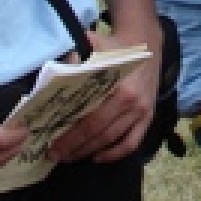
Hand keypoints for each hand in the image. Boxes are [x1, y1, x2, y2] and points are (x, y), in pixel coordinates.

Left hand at [48, 31, 159, 163]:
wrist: (147, 43)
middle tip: (56, 155)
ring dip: (90, 152)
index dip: (70, 136)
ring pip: (113, 140)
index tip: (51, 145)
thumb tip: (52, 77)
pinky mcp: (149, 117)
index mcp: (120, 87)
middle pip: (100, 133)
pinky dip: (115, 154)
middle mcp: (133, 102)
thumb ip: (75, 57)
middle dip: (75, 147)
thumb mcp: (95, 45)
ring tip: (71, 157)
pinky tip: (98, 157)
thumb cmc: (116, 47)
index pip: (90, 119)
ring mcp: (143, 112)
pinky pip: (132, 142)